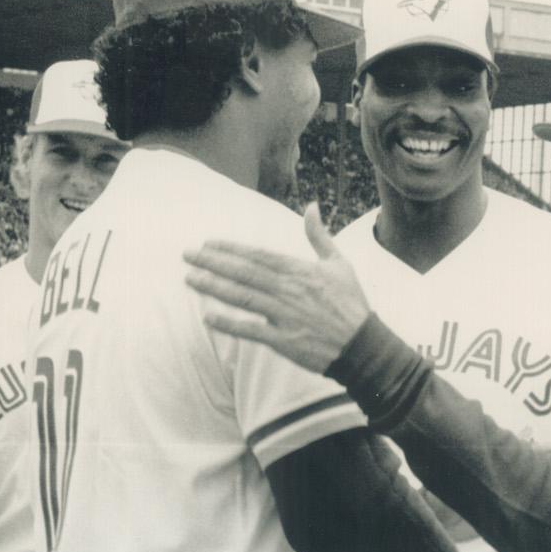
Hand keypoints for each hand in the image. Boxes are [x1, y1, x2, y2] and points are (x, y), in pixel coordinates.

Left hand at [184, 203, 370, 372]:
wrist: (362, 346)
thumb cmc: (351, 304)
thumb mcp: (339, 264)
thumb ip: (319, 236)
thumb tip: (311, 206)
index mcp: (300, 271)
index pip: (258, 255)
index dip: (231, 249)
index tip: (208, 244)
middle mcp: (289, 290)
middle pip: (244, 273)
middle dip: (213, 263)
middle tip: (188, 256)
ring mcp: (285, 316)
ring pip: (243, 298)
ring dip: (214, 288)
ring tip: (190, 280)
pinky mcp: (284, 341)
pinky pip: (251, 331)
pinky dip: (230, 324)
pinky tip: (209, 318)